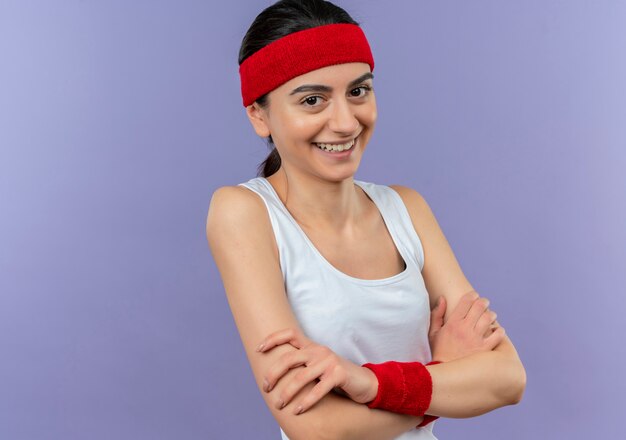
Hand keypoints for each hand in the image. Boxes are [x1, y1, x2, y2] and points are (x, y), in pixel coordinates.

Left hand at [256, 328, 377, 414]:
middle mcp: (319, 350)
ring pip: (300, 377)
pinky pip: (317, 389)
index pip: (290, 333)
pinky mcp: (338, 374)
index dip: (272, 339)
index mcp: (312, 346)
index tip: (258, 349)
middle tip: (266, 387)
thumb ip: (301, 364)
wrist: (364, 381)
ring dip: (287, 393)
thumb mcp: (317, 365)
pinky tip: (298, 410)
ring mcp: (329, 361)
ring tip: (279, 404)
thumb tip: (274, 374)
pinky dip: (306, 401)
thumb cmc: (336, 375)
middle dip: (273, 373)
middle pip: (289, 358)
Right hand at [428, 290, 505, 362]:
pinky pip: (498, 335)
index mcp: (453, 323)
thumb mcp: (433, 332)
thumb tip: (442, 298)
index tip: (474, 295)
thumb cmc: (439, 351)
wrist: (447, 373)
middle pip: (480, 307)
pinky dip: (499, 331)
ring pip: (490, 319)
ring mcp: (476, 339)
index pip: (466, 301)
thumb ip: (437, 314)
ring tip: (490, 316)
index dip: (472, 295)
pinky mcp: (485, 349)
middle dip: (484, 302)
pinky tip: (496, 331)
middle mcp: (465, 329)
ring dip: (492, 315)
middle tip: (485, 303)